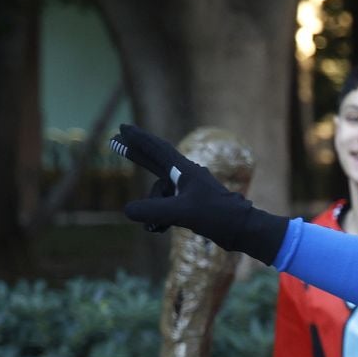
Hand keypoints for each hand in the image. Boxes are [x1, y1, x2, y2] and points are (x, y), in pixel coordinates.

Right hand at [112, 124, 289, 263]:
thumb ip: (152, 211)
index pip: (158, 149)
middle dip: (135, 155)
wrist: (243, 229)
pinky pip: (167, 207)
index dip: (139, 139)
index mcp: (185, 171)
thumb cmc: (216, 216)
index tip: (123, 127)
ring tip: (156, 227)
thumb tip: (127, 211)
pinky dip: (160, 217)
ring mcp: (190, 190)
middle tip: (114, 142)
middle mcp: (187, 176)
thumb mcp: (180, 213)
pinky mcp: (193, 204)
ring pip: (159, 195)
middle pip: (155, 161)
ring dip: (152, 211)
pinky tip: (159, 230)